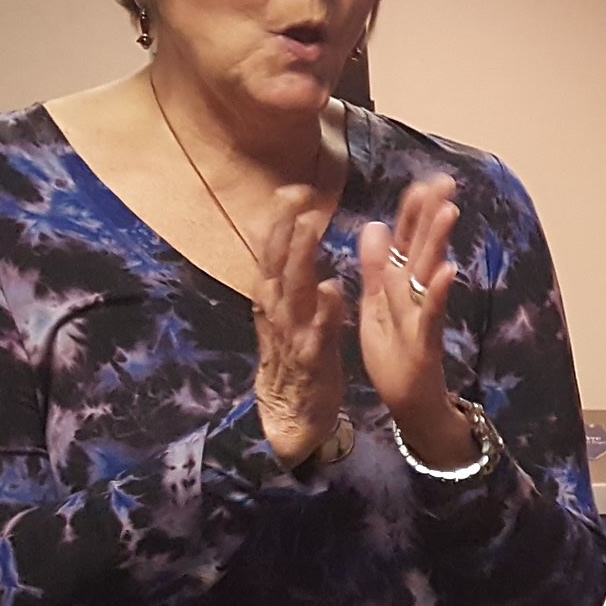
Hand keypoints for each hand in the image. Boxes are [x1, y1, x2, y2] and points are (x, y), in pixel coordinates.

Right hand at [250, 184, 348, 467]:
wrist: (291, 416)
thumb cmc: (295, 358)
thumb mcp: (286, 312)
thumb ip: (285, 276)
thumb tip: (278, 237)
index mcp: (274, 298)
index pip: (275, 251)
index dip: (281, 220)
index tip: (293, 190)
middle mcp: (277, 311)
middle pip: (278, 262)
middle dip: (286, 228)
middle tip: (297, 195)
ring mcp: (291, 334)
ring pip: (292, 290)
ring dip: (300, 257)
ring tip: (310, 228)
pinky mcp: (311, 358)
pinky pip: (317, 331)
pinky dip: (323, 310)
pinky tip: (331, 288)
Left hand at [355, 172, 474, 470]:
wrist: (409, 403)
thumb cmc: (394, 356)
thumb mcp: (376, 304)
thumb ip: (376, 267)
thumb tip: (374, 225)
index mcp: (398, 285)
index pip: (406, 240)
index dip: (412, 210)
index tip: (423, 180)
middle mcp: (414, 296)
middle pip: (422, 248)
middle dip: (432, 214)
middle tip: (446, 181)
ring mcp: (422, 317)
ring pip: (428, 274)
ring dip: (439, 242)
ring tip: (449, 211)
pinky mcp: (423, 343)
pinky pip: (429, 315)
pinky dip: (438, 293)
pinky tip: (447, 271)